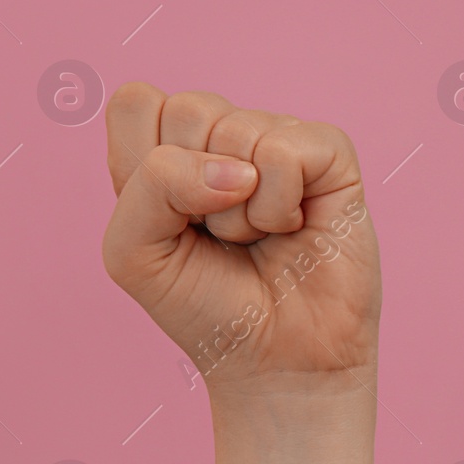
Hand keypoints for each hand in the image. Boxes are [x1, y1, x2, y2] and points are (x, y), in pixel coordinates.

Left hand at [100, 83, 380, 392]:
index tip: (165, 219)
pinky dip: (277, 205)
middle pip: (187, 108)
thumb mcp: (134, 254)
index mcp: (168, 149)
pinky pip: (285, 151)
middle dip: (191, 190)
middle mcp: (223, 136)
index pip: (136, 102)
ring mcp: (278, 138)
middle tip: (216, 235)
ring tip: (255, 237)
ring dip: (236, 210)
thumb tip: (233, 167)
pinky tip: (291, 228)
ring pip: (236, 129)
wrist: (275, 361)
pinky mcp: (329, 155)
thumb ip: (149, 185)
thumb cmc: (205, 307)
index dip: (141, 164)